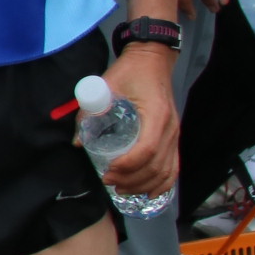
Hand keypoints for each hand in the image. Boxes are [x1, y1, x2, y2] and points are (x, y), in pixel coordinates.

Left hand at [96, 51, 179, 199]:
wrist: (153, 61)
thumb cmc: (130, 71)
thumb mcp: (106, 85)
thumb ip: (90, 111)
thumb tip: (78, 141)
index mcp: (156, 115)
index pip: (147, 149)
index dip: (128, 165)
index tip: (108, 171)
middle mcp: (170, 128)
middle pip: (156, 165)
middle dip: (131, 180)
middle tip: (108, 183)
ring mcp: (175, 134)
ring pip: (166, 170)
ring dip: (144, 185)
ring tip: (122, 190)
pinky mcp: (174, 137)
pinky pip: (174, 166)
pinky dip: (163, 183)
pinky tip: (150, 193)